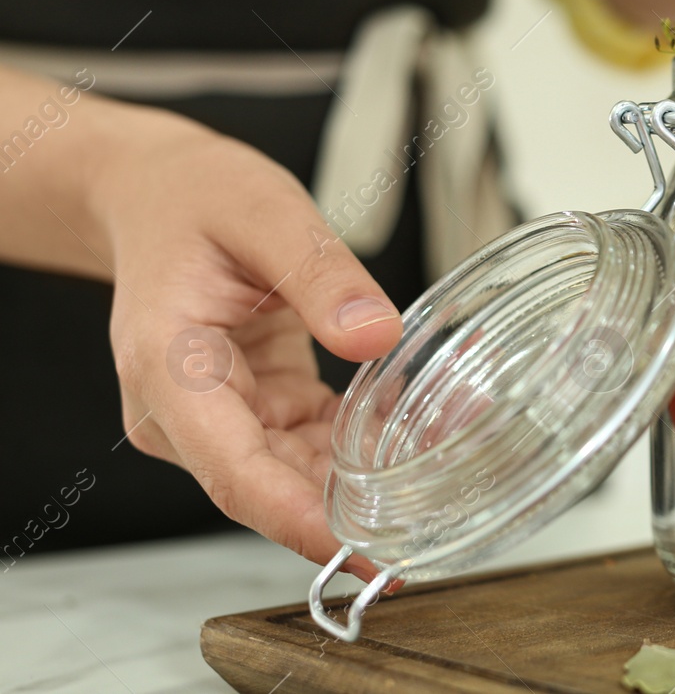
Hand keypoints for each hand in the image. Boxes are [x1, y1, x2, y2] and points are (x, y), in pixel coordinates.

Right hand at [84, 106, 400, 579]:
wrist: (155, 193)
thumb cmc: (193, 198)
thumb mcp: (266, 213)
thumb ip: (323, 277)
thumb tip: (375, 335)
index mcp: (169, 370)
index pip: (235, 474)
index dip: (301, 521)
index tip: (361, 550)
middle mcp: (183, 411)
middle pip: (270, 487)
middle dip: (351, 507)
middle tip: (440, 509)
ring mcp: (216, 416)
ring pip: (296, 473)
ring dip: (365, 479)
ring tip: (448, 464)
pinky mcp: (251, 408)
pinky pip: (309, 443)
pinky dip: (360, 445)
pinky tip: (419, 433)